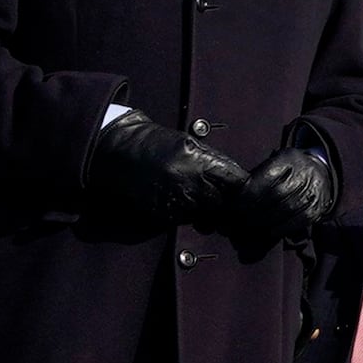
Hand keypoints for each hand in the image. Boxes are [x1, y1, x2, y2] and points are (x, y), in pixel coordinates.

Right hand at [83, 106, 250, 230]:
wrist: (119, 151)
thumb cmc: (155, 142)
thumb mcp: (190, 143)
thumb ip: (214, 161)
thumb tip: (237, 178)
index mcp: (199, 162)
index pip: (236, 181)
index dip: (243, 186)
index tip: (244, 187)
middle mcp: (189, 184)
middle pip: (223, 203)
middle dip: (226, 201)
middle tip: (224, 196)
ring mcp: (174, 201)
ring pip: (205, 215)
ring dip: (207, 210)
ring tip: (199, 196)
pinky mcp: (161, 214)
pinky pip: (184, 220)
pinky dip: (187, 214)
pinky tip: (180, 200)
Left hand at [240, 143, 338, 245]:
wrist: (320, 172)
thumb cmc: (287, 170)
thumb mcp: (274, 163)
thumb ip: (256, 176)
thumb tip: (232, 194)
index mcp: (290, 159)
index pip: (268, 176)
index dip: (249, 192)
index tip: (235, 202)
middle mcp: (305, 173)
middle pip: (276, 194)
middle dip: (254, 208)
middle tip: (239, 216)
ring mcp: (313, 191)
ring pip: (287, 209)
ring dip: (265, 219)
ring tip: (250, 223)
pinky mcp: (317, 208)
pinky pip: (298, 221)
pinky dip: (282, 228)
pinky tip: (269, 230)